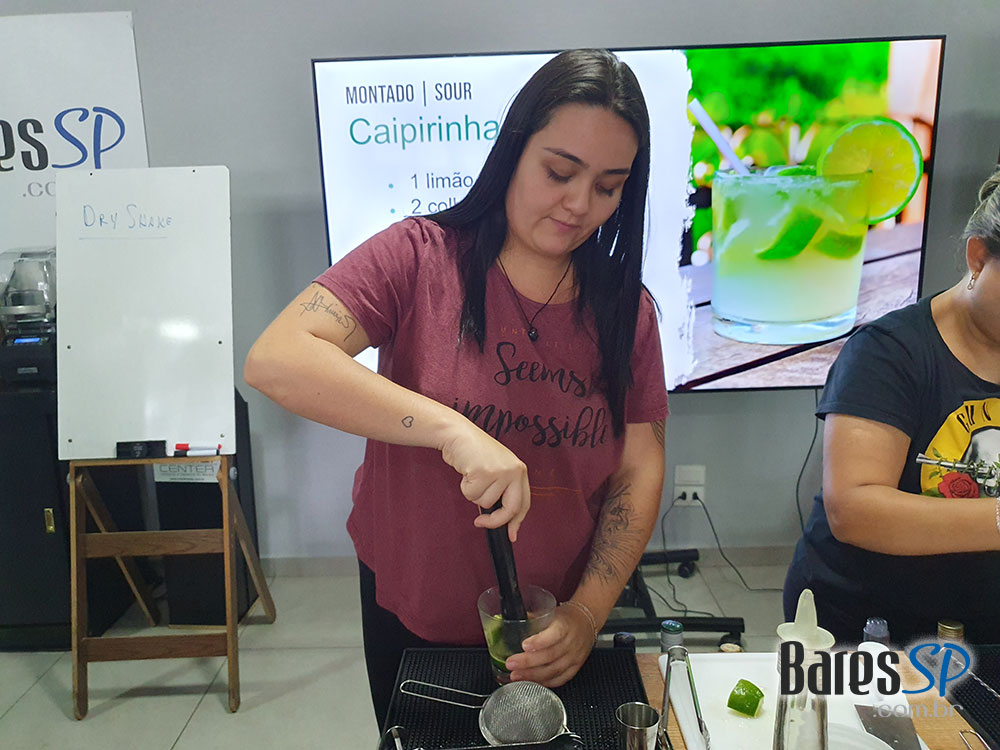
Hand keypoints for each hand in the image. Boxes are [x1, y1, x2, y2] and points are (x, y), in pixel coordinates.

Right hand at [439, 420, 530, 540]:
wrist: (459, 434)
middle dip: (495, 521)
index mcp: (519, 471)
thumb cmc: (475, 453)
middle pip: (510, 509)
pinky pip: (472, 494)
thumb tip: (500, 519)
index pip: (524, 503)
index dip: (517, 522)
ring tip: (472, 475)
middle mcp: (514, 471)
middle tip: (481, 522)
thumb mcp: (497, 470)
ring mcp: (500, 471)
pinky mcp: (484, 472)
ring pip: (485, 503)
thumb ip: (501, 491)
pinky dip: (465, 487)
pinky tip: (466, 472)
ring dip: (474, 493)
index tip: (511, 535)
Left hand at [504, 604, 595, 686]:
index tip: (524, 645)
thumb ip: (532, 619)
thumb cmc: (566, 617)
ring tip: (516, 676)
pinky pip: (560, 679)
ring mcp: (574, 657)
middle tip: (511, 664)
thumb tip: (510, 623)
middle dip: (528, 662)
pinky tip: (531, 682)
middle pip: (550, 656)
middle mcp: (571, 642)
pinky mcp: (575, 668)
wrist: (587, 622)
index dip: (539, 642)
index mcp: (565, 625)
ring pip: (553, 670)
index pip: (554, 635)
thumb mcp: (551, 612)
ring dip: (532, 675)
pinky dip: (544, 682)